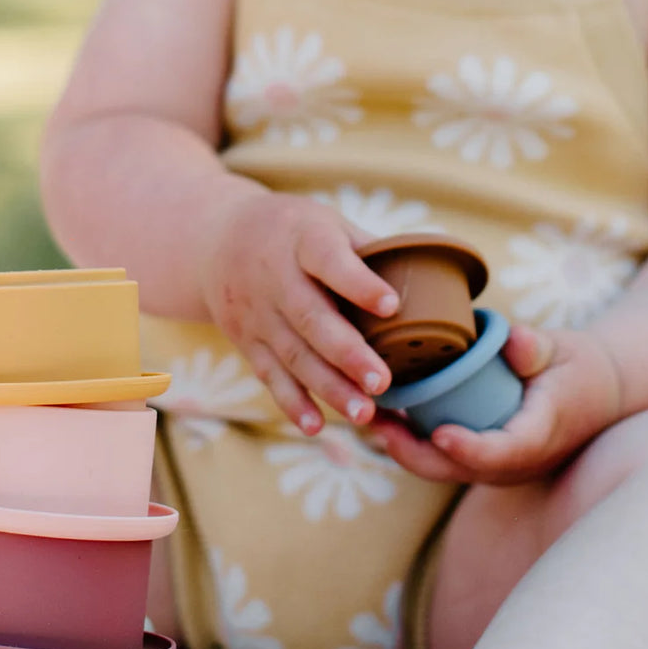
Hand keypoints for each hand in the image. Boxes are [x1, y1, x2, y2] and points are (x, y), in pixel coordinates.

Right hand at [195, 188, 400, 433]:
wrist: (216, 240)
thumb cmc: (293, 231)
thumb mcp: (325, 222)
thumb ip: (366, 252)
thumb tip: (430, 281)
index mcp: (301, 239)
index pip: (329, 260)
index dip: (359, 283)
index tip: (392, 306)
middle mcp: (273, 276)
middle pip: (311, 319)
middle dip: (348, 354)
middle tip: (384, 382)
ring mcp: (256, 312)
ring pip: (293, 355)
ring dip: (329, 387)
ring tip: (364, 413)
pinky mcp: (246, 341)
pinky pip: (269, 375)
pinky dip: (292, 402)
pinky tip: (316, 426)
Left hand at [367, 323, 624, 485]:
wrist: (596, 395)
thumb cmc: (579, 368)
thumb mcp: (565, 350)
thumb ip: (536, 348)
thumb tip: (515, 341)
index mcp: (539, 435)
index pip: (503, 452)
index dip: (470, 449)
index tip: (441, 434)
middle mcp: (514, 462)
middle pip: (456, 470)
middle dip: (411, 451)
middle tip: (374, 422)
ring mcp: (496, 467)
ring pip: (441, 468)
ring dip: (401, 447)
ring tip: (365, 417)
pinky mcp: (481, 460)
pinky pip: (441, 459)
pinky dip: (410, 441)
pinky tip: (382, 416)